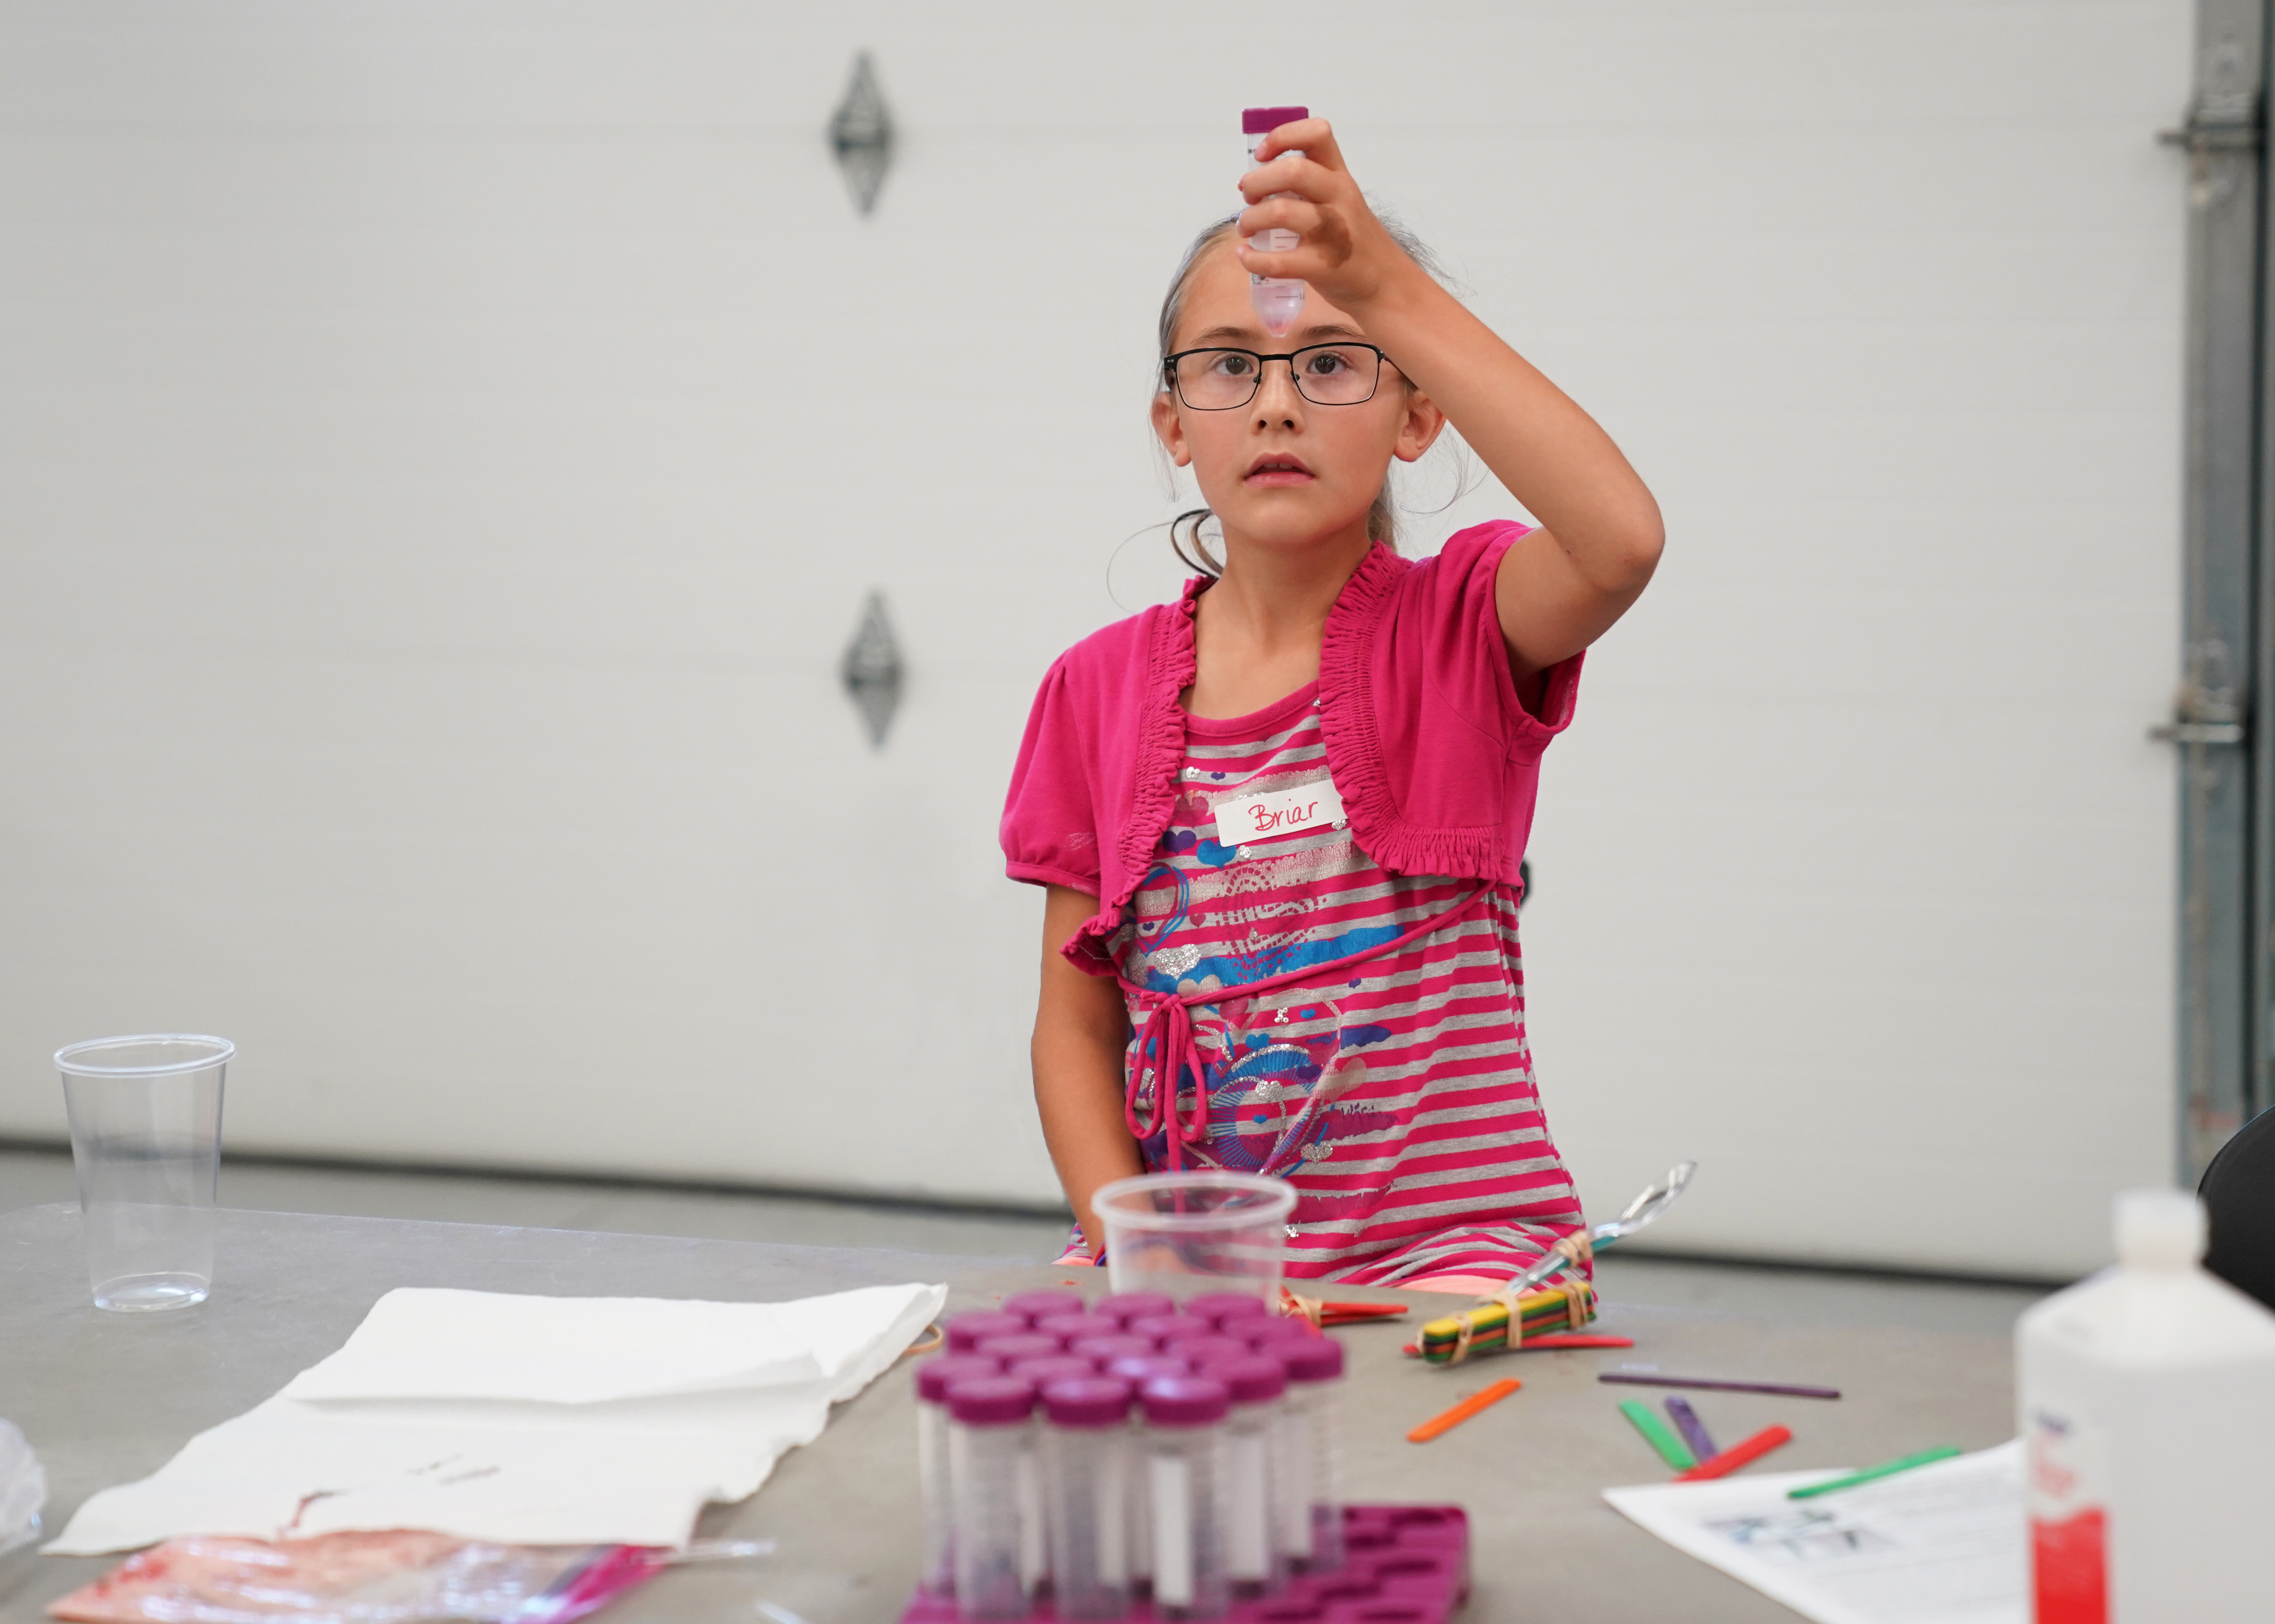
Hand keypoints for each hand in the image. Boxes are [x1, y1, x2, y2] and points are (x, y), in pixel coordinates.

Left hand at [1236, 119, 1421, 314]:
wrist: (1385, 282)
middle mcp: (1339, 198)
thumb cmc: (1352, 239)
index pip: (1316, 134)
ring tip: (1247, 228)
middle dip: (1257, 182)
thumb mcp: (1339, 199)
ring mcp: (1333, 232)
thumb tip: (1256, 178)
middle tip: (1249, 197)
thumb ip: (1308, 184)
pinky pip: (1278, 261)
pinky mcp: (1323, 267)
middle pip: (1292, 170)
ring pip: (1281, 211)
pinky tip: (1246, 256)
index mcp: (1339, 176)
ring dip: (1250, 219)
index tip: (1262, 154)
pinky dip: (1252, 259)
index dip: (1282, 136)